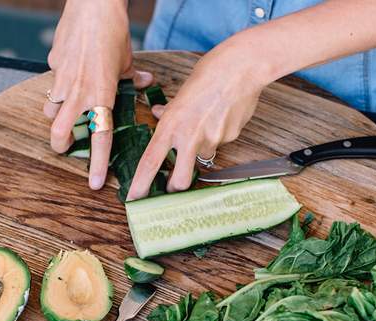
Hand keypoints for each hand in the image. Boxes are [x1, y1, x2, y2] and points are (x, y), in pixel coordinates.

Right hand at [44, 0, 153, 189]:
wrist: (93, 4)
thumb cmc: (112, 31)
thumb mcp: (126, 60)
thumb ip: (130, 77)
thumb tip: (142, 80)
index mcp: (102, 95)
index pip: (100, 137)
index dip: (98, 163)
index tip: (96, 183)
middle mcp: (80, 92)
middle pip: (59, 133)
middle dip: (60, 146)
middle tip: (66, 147)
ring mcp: (62, 80)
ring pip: (49, 111)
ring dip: (55, 116)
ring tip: (65, 112)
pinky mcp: (52, 65)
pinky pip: (51, 84)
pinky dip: (56, 88)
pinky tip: (66, 78)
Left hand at [126, 43, 264, 199]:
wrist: (241, 67)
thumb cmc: (210, 73)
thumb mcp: (181, 93)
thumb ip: (170, 111)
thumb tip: (159, 113)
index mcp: (171, 125)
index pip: (150, 162)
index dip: (141, 185)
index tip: (134, 199)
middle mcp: (189, 137)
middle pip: (179, 180)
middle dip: (175, 186)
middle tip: (173, 183)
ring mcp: (211, 140)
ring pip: (203, 156)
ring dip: (202, 147)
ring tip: (208, 120)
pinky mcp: (230, 138)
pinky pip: (221, 142)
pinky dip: (220, 132)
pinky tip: (224, 112)